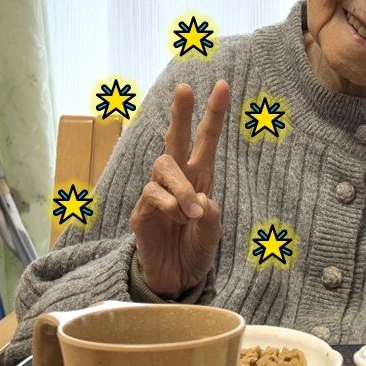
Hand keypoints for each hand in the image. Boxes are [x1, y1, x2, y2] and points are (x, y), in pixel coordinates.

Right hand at [130, 80, 229, 298]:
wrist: (177, 280)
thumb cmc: (196, 251)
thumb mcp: (213, 234)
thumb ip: (211, 217)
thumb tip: (200, 199)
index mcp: (201, 178)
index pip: (206, 140)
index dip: (214, 113)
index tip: (224, 85)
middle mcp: (179, 180)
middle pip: (175, 139)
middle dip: (181, 112)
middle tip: (185, 87)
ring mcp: (157, 194)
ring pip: (163, 167)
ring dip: (181, 187)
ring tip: (191, 213)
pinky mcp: (141, 212)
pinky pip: (152, 195)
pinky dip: (168, 205)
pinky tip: (176, 219)